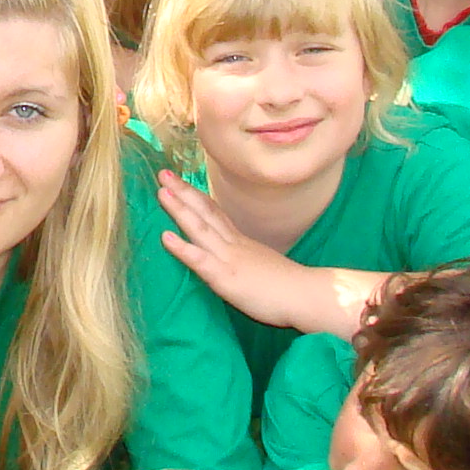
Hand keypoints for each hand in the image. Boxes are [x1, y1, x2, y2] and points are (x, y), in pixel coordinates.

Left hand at [155, 172, 361, 334]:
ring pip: (200, 229)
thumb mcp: (263, 265)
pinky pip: (201, 261)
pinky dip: (182, 248)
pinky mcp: (227, 278)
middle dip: (183, 192)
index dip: (196, 197)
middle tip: (163, 173)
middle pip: (205, 212)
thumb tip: (240, 260)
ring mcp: (229, 258)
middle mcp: (234, 245)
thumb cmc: (289, 288)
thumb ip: (249, 259)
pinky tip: (165, 237)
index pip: (215, 214)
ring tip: (161, 192)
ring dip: (179, 210)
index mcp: (241, 243)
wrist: (308, 295)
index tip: (179, 182)